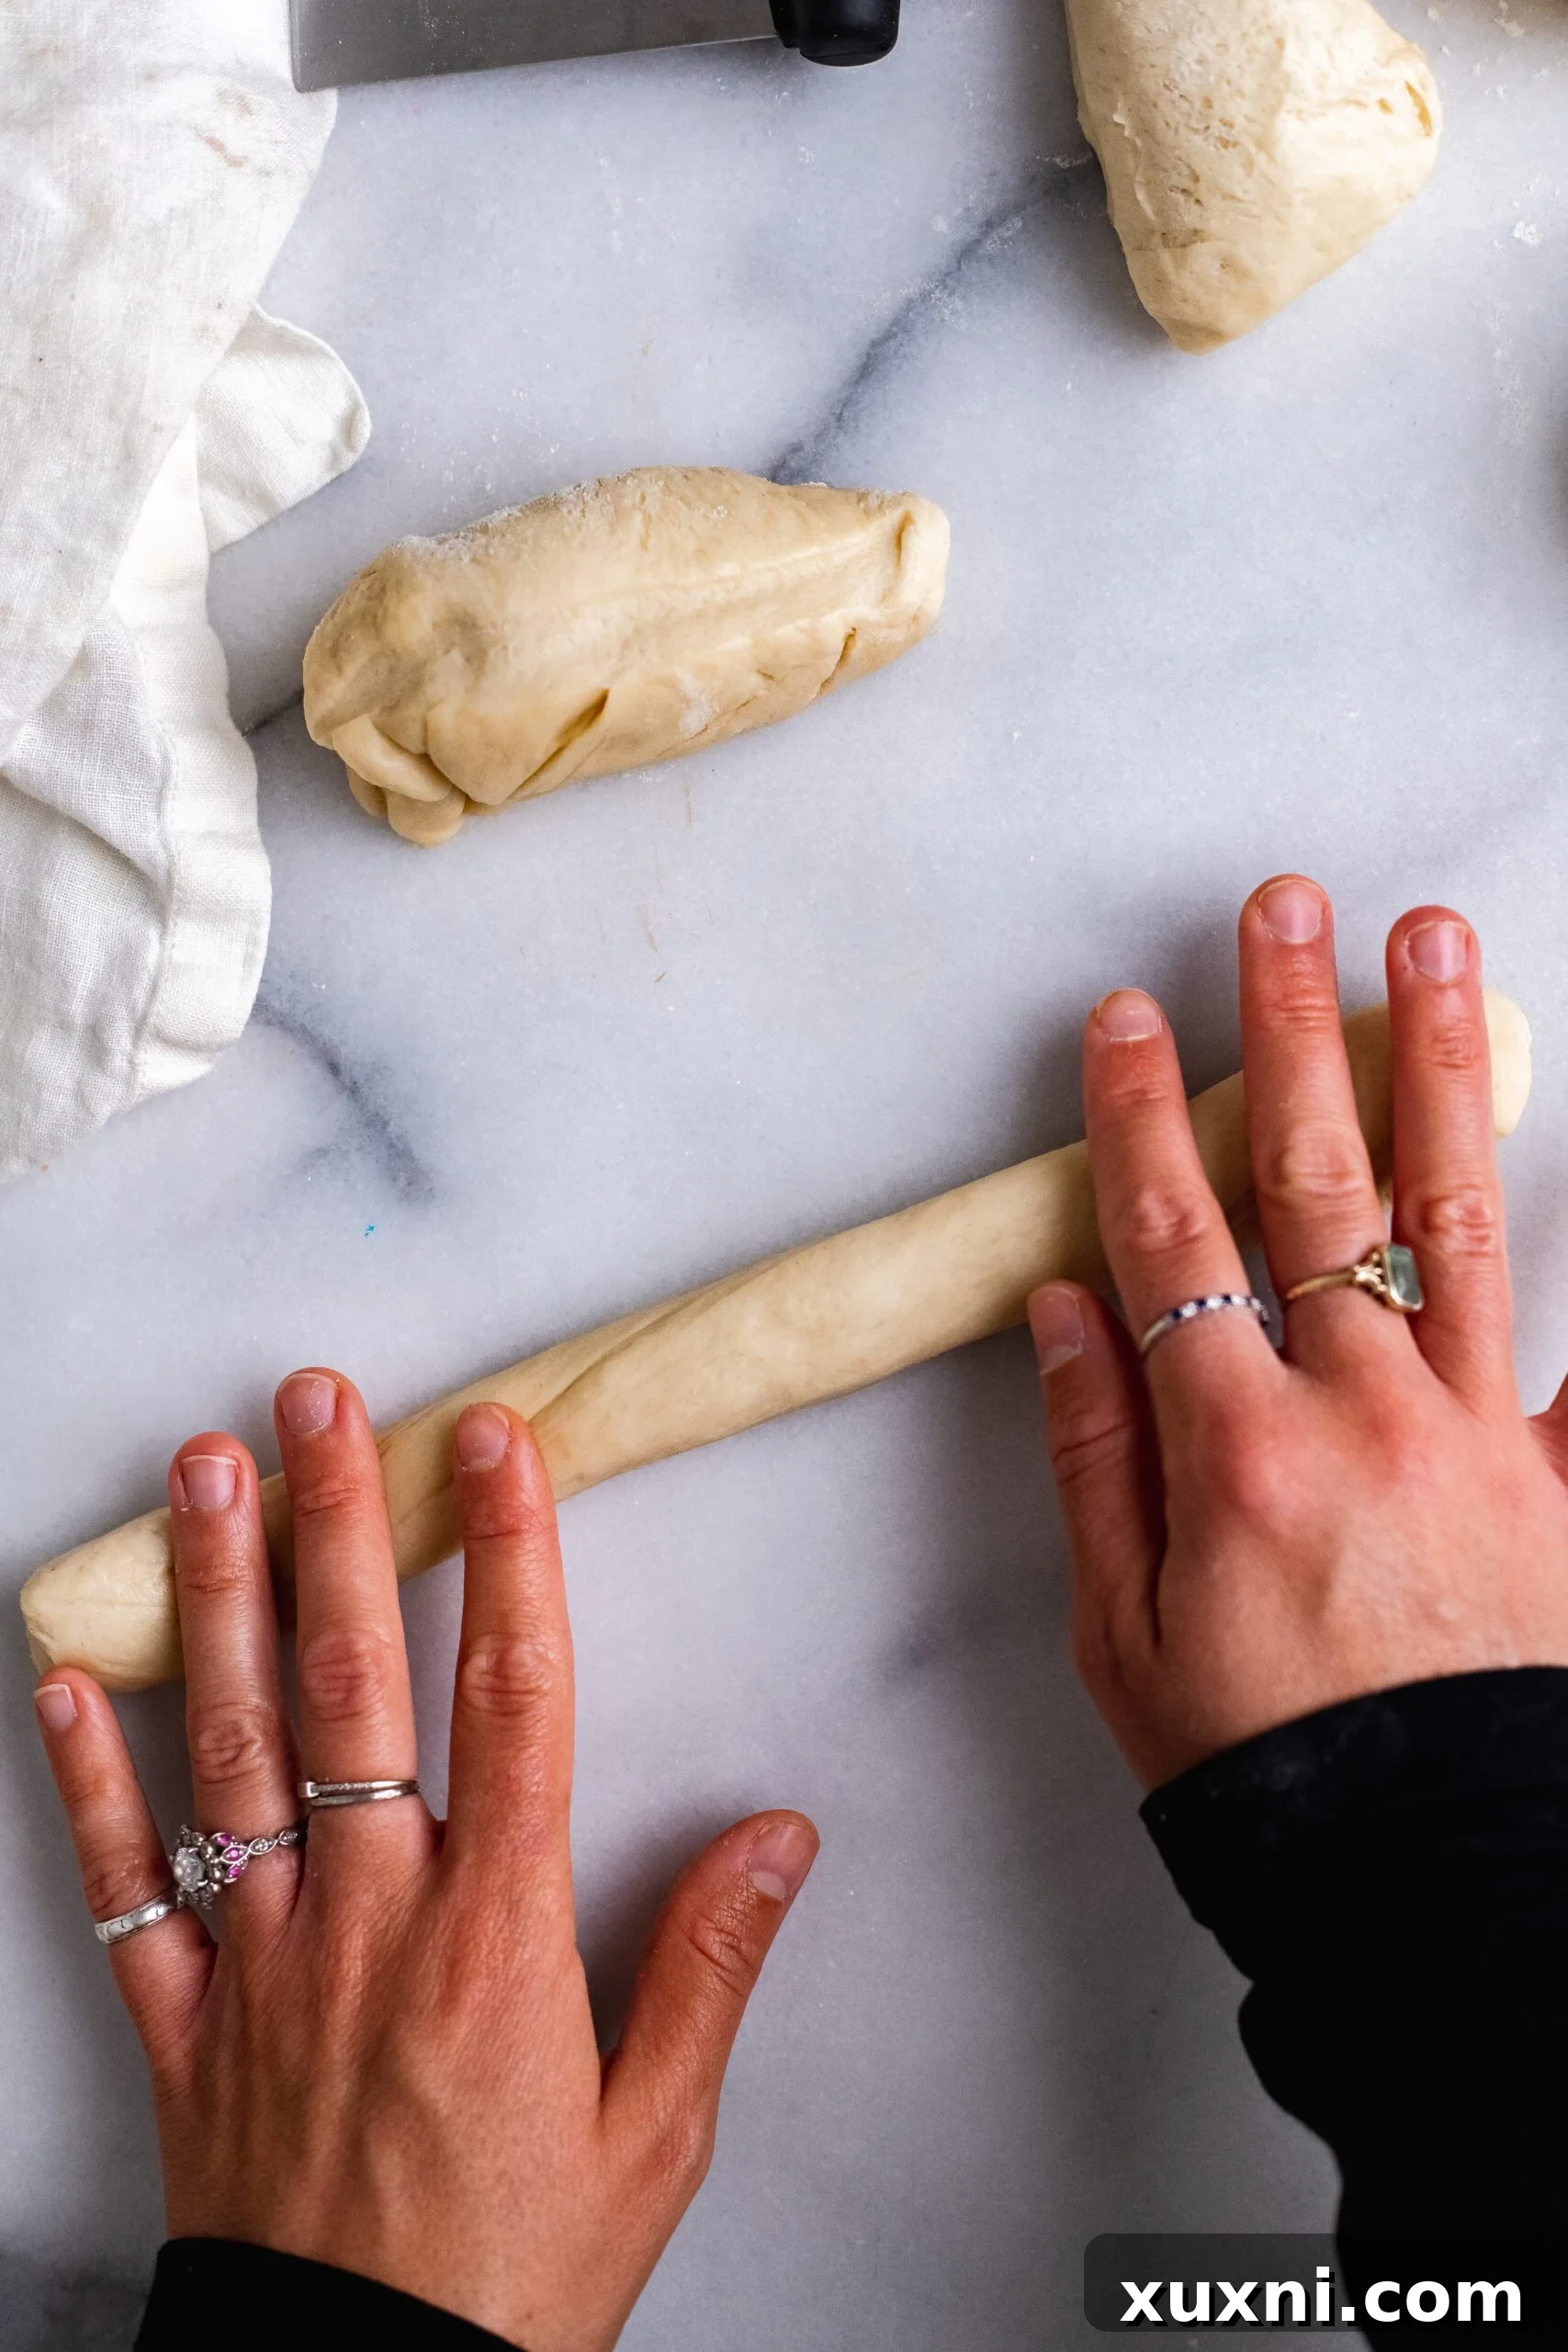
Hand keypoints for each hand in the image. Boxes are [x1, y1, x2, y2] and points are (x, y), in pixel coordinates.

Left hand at [34, 1379, 817, 2348]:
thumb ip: (708, 1968)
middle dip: (337, 1528)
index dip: (509, 1557)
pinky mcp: (185, 2026)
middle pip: (351, 1687)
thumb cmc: (515, 2283)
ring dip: (214, 1603)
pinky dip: (88, 1784)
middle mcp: (370, 1922)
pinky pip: (125, 1890)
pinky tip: (65, 1680)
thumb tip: (778, 1832)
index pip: (510, 1703)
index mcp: (497, 1940)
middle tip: (319, 1403)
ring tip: (200, 1475)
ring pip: (232, 1752)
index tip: (497, 1442)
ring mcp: (261, 1965)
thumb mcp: (651, 2142)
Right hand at [1029, 877, 1567, 1788]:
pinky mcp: (1558, 1471)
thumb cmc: (1266, 1766)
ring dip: (1436, 1069)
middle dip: (1290, 1032)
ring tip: (1433, 951)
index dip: (1134, 1116)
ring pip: (1451, 1212)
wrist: (1439, 1881)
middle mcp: (1364, 1414)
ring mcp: (1477, 1431)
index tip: (1120, 1015)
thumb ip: (1094, 1458)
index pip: (1171, 1242)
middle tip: (1286, 909)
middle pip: (1315, 1183)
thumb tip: (1066, 1307)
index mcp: (1238, 1456)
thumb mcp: (1122, 1637)